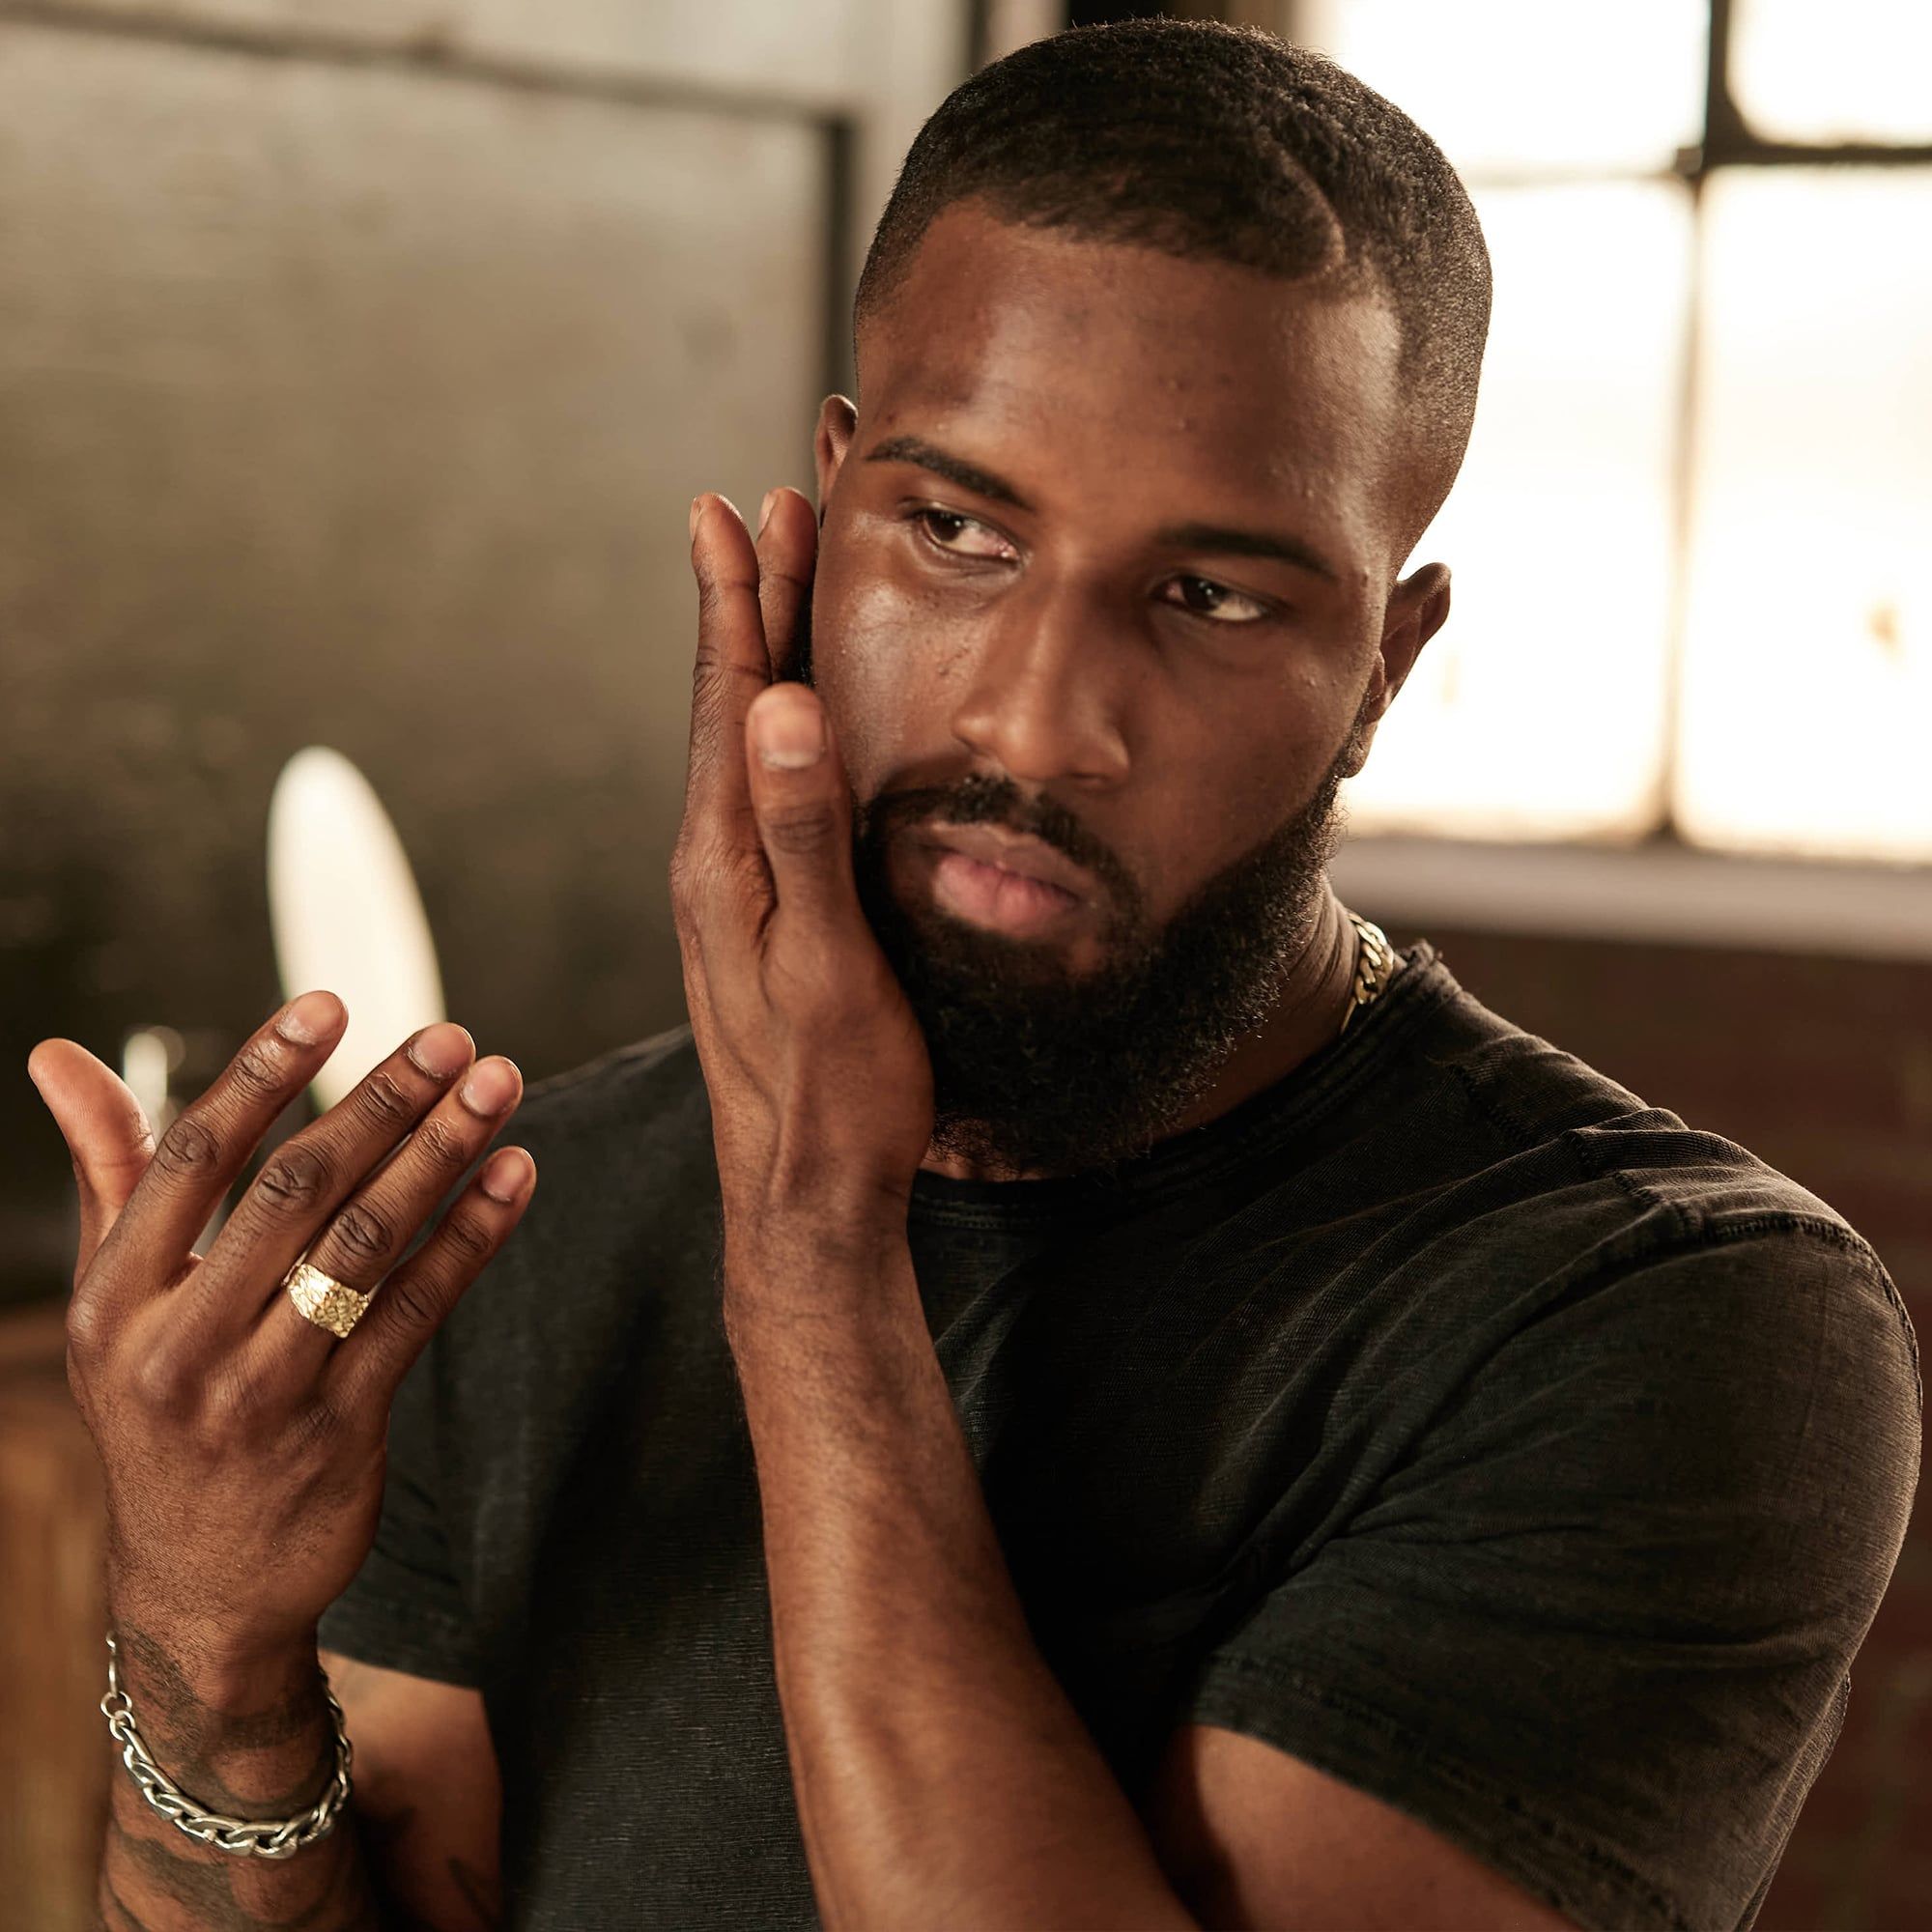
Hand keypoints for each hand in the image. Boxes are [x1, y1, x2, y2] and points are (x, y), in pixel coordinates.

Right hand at [27, 997, 535, 1672]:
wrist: (202, 1586)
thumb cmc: (161, 1406)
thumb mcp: (117, 1302)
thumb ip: (112, 1173)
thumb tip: (58, 1055)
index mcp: (117, 1298)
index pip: (195, 1158)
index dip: (264, 1072)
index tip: (332, 1004)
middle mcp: (181, 1344)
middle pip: (296, 1192)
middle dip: (382, 1102)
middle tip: (453, 1037)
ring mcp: (264, 1393)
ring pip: (367, 1245)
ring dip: (441, 1153)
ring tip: (500, 1085)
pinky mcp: (341, 1430)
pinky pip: (418, 1311)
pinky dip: (472, 1235)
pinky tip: (514, 1176)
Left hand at [670, 488, 932, 1252]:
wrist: (807, 1201)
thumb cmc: (830, 1092)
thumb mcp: (823, 963)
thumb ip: (803, 835)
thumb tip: (782, 707)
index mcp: (722, 858)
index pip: (728, 700)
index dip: (738, 600)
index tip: (735, 507)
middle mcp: (714, 864)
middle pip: (729, 707)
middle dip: (749, 602)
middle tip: (762, 512)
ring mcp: (732, 895)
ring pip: (745, 747)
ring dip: (760, 658)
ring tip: (775, 590)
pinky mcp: (761, 922)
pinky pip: (762, 794)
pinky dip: (777, 731)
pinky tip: (793, 730)